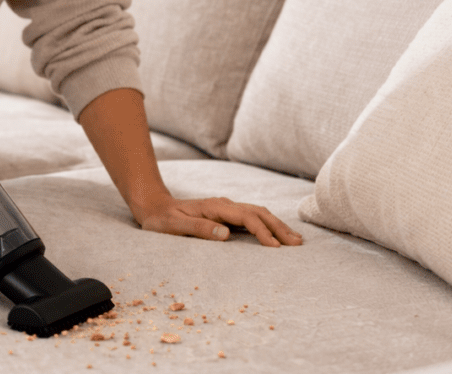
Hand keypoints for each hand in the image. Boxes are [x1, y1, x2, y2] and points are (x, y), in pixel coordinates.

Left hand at [135, 195, 303, 246]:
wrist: (154, 207)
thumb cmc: (161, 220)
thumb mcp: (173, 226)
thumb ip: (198, 228)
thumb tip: (226, 234)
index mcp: (214, 207)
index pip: (246, 217)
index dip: (262, 231)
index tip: (275, 247)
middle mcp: (224, 205)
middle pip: (258, 212)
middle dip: (279, 227)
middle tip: (297, 244)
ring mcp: (226, 208)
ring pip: (258, 213)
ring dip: (277, 225)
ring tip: (295, 240)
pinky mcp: (226, 214)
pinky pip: (252, 218)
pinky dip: (268, 225)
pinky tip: (276, 235)